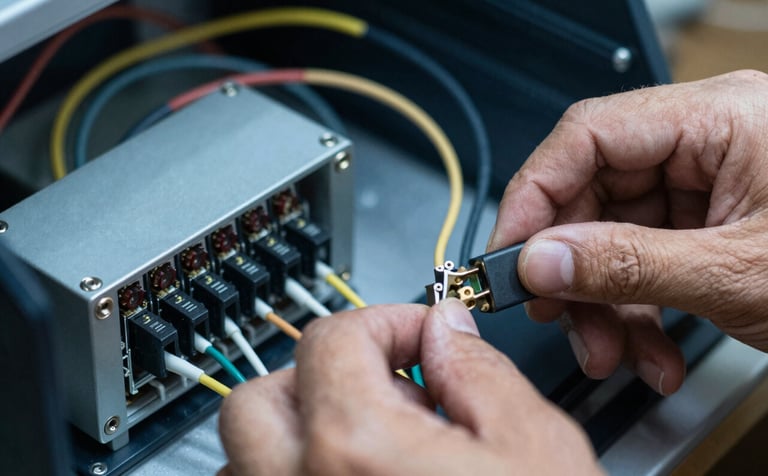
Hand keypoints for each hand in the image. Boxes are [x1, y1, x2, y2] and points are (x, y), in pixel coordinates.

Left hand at [218, 300, 601, 474]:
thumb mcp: (534, 447)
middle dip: (320, 376)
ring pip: (244, 462)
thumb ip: (478, 371)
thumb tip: (445, 332)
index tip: (417, 339)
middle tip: (382, 388)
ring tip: (366, 445)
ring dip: (296, 435)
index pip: (333, 339)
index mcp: (357, 448)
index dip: (386, 323)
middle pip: (261, 398)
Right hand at [487, 70, 767, 394]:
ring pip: (615, 236)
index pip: (588, 136)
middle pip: (596, 193)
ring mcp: (707, 185)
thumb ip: (629, 264)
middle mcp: (707, 142)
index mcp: (719, 118)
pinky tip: (653, 349)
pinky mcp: (709, 223)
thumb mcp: (737, 274)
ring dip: (607, 305)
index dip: (536, 195)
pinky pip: (646, 260)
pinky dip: (639, 312)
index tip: (509, 253)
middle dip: (576, 269)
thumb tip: (541, 260)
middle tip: (558, 317)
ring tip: (615, 353)